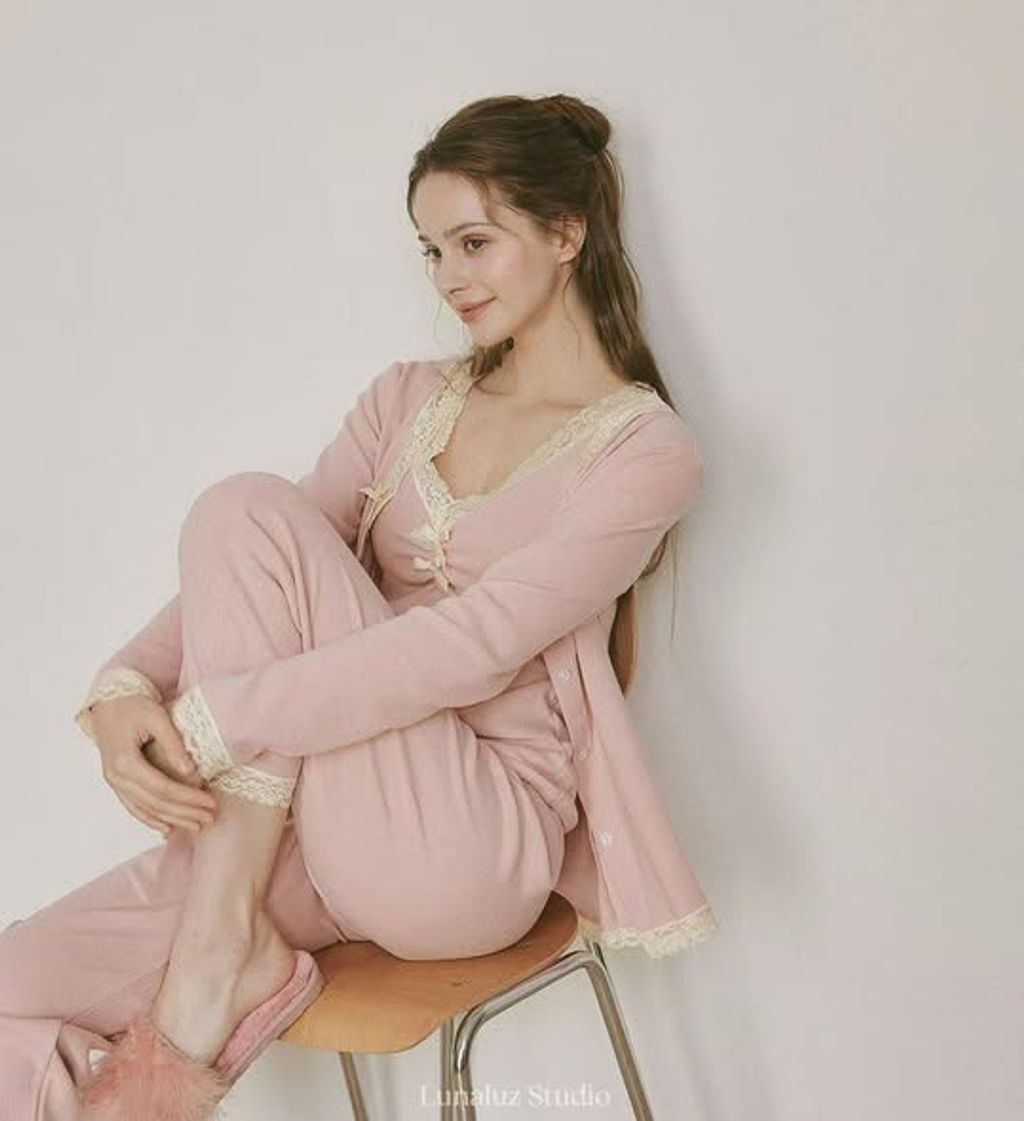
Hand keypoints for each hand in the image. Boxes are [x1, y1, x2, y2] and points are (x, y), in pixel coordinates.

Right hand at [87, 693, 218, 836]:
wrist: (108, 702)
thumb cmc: (133, 704)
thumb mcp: (156, 717)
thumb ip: (173, 744)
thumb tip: (191, 772)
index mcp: (125, 761)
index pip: (163, 788)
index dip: (189, 798)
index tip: (211, 803)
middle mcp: (116, 777)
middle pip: (155, 803)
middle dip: (185, 813)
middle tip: (210, 818)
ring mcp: (114, 781)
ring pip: (145, 809)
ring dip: (171, 820)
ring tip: (196, 827)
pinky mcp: (116, 781)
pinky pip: (133, 806)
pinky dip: (150, 819)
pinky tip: (166, 828)